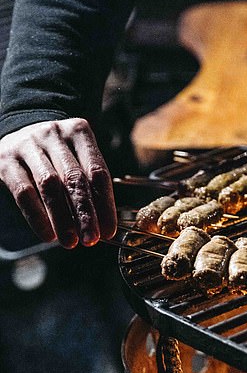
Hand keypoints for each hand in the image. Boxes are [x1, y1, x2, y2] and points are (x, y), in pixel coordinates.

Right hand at [0, 118, 116, 247]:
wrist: (16, 131)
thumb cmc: (55, 153)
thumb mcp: (75, 156)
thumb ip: (89, 183)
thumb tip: (102, 224)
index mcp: (78, 132)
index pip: (97, 171)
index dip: (105, 203)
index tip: (109, 230)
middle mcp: (54, 135)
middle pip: (74, 178)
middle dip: (85, 213)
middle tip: (91, 239)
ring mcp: (28, 146)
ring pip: (49, 185)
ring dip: (62, 218)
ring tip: (70, 241)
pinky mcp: (6, 161)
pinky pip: (24, 193)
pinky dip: (38, 217)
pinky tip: (48, 235)